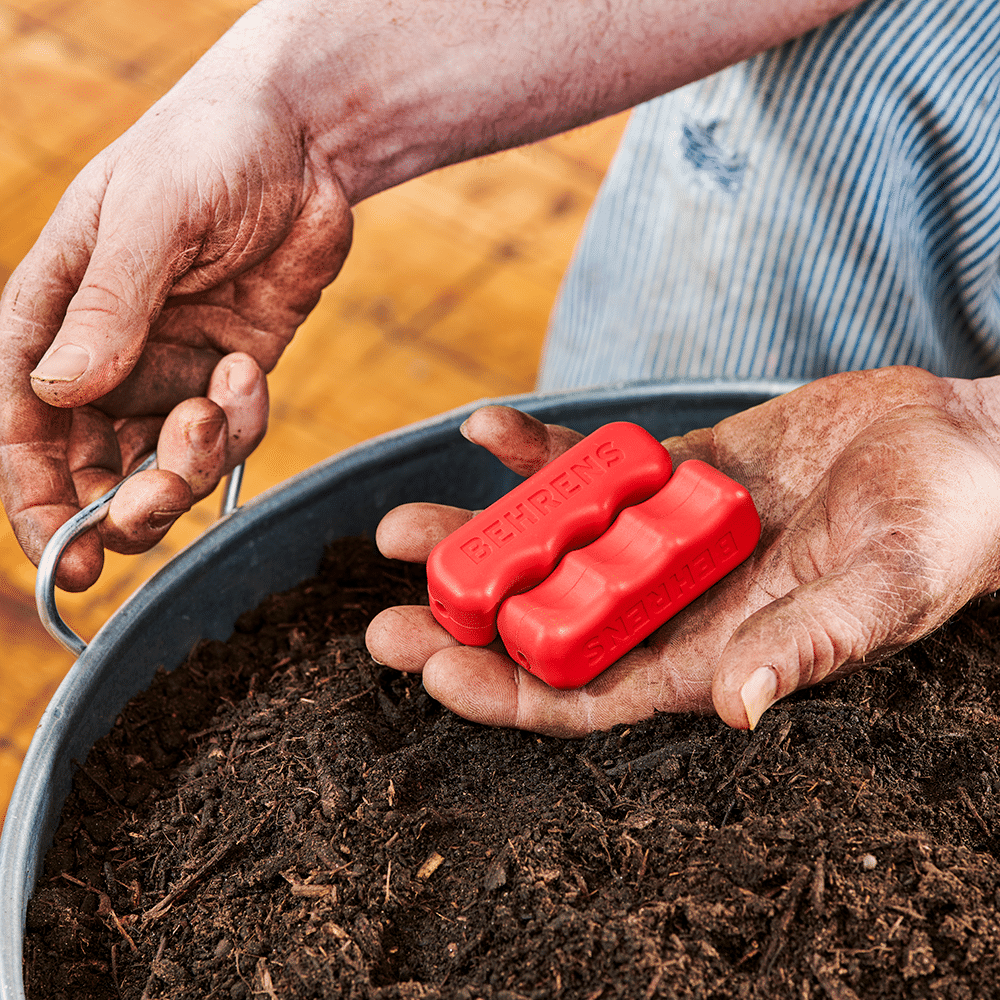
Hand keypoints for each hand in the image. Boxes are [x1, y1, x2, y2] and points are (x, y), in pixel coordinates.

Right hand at [0, 23, 351, 590]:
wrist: (301, 143)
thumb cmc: (206, 151)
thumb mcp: (148, 217)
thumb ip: (107, 306)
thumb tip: (55, 392)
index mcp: (55, 317)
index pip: (24, 426)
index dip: (36, 502)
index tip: (66, 558)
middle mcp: (108, 355)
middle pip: (94, 467)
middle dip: (124, 504)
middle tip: (159, 499)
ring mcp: (173, 368)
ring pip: (165, 463)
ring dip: (189, 465)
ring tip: (213, 410)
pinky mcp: (233, 373)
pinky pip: (233, 432)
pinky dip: (242, 420)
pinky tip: (249, 366)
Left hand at [367, 367, 999, 734]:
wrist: (958, 450)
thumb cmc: (940, 535)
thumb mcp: (884, 593)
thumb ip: (811, 645)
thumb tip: (744, 706)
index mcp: (710, 653)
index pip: (591, 693)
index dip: (509, 695)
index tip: (435, 675)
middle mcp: (673, 601)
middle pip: (546, 627)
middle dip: (464, 627)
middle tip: (383, 620)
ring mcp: (666, 535)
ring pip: (552, 547)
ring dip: (478, 539)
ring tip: (400, 530)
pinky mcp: (676, 475)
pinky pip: (594, 469)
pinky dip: (542, 453)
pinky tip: (490, 428)